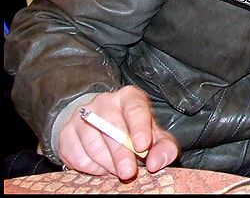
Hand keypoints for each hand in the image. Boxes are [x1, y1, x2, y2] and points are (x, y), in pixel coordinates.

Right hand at [57, 86, 178, 179]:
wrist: (101, 127)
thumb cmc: (134, 132)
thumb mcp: (155, 137)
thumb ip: (163, 148)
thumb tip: (155, 163)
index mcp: (130, 97)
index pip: (135, 108)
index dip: (139, 128)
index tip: (142, 146)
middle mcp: (105, 101)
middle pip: (111, 127)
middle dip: (121, 153)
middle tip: (128, 172)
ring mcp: (82, 115)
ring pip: (93, 143)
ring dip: (106, 163)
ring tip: (117, 170)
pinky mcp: (66, 133)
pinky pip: (76, 155)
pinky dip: (90, 167)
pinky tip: (100, 166)